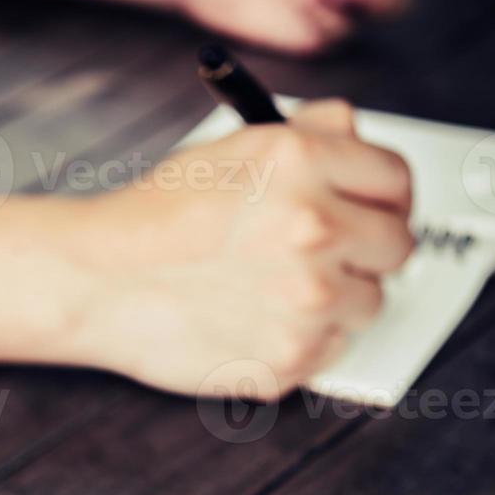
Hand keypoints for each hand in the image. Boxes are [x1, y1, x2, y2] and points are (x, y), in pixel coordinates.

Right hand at [74, 100, 414, 398]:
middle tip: (328, 251)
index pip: (397, 180)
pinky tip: (258, 319)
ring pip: (370, 304)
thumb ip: (309, 136)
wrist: (96, 282)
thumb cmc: (154, 217)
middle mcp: (315, 229)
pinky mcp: (292, 358)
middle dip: (368, 246)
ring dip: (338, 297)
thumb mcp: (232, 148)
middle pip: (398, 245)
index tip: (374, 207)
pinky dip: (306, 339)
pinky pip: (332, 348)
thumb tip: (356, 136)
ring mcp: (307, 301)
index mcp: (303, 164)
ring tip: (278, 288)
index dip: (385, 194)